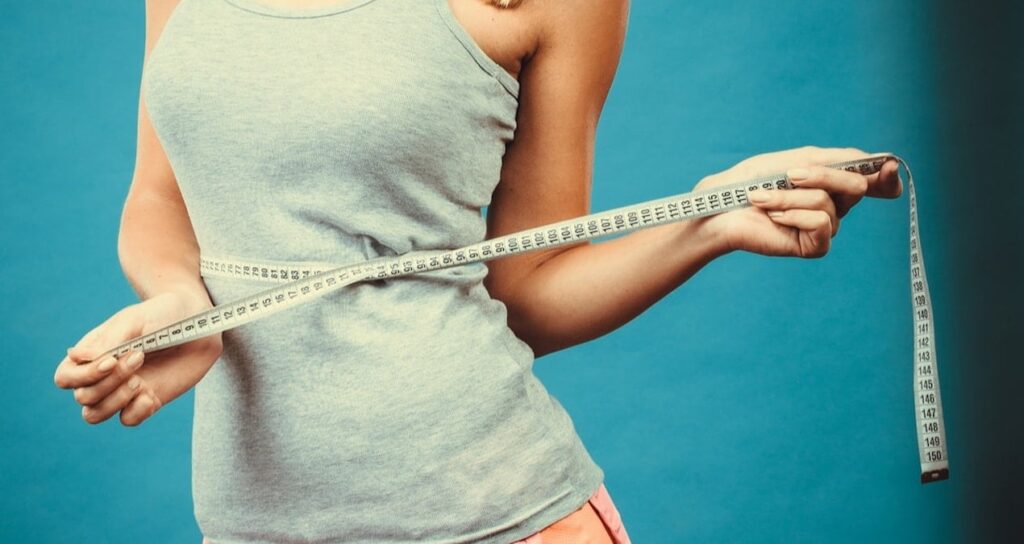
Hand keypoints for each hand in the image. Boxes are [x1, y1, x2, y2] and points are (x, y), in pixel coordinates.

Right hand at [53, 288, 222, 425]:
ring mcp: (124, 389)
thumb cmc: (163, 314)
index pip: (66, 377)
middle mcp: (103, 375)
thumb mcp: (135, 320)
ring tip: (140, 380)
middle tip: (139, 357)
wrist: (198, 324)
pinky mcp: (147, 399)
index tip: (112, 360)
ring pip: (95, 414)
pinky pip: (128, 420)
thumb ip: (108, 340)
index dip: (84, 376)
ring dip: (116, 400)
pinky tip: (151, 396)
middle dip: (109, 382)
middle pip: (83, 397)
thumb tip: (76, 357)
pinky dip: (136, 412)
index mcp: (93, 353)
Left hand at [692, 146, 902, 256]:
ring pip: (829, 203)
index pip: (873, 180)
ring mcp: (824, 228)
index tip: (887, 165)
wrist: (720, 207)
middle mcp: (834, 206)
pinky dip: (793, 214)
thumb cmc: (751, 182)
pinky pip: (822, 224)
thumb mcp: (795, 159)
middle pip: (856, 185)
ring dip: (790, 196)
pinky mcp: (813, 247)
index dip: (886, 174)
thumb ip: (838, 160)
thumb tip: (883, 161)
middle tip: (788, 174)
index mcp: (831, 184)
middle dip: (821, 175)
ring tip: (762, 198)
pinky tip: (772, 217)